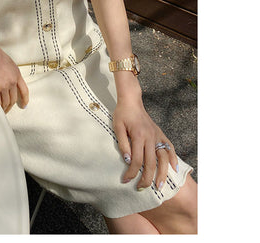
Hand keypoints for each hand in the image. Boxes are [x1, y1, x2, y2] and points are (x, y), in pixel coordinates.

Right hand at [0, 37, 28, 112]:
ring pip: (6, 102)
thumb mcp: (8, 62)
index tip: (24, 105)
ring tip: (0, 111)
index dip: (25, 99)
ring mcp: (4, 85)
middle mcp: (12, 81)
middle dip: (10, 106)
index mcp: (17, 74)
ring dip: (3, 108)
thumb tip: (6, 77)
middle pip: (13, 98)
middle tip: (6, 110)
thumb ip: (10, 71)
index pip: (24, 90)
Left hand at [112, 77, 177, 191]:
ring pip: (163, 158)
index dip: (131, 173)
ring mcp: (157, 135)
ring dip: (162, 173)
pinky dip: (173, 158)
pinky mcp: (160, 133)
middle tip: (141, 189)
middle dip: (146, 179)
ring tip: (159, 186)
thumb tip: (127, 161)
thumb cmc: (122, 114)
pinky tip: (174, 168)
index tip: (126, 181)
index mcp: (138, 136)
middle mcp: (150, 137)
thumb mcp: (117, 127)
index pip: (136, 160)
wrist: (131, 101)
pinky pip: (169, 147)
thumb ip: (123, 144)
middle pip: (151, 163)